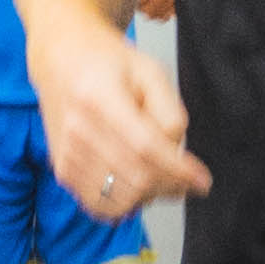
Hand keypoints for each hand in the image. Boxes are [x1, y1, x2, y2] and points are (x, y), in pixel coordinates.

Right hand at [32, 5, 206, 216]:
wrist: (63, 58)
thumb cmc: (109, 63)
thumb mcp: (151, 71)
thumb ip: (170, 112)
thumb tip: (175, 155)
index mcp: (99, 97)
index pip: (145, 147)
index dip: (179, 170)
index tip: (202, 180)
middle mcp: (77, 129)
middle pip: (135, 178)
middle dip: (171, 186)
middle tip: (186, 179)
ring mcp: (66, 153)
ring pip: (119, 200)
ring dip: (149, 197)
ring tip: (160, 179)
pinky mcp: (62, 169)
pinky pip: (99, 205)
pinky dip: (124, 203)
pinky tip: (135, 184)